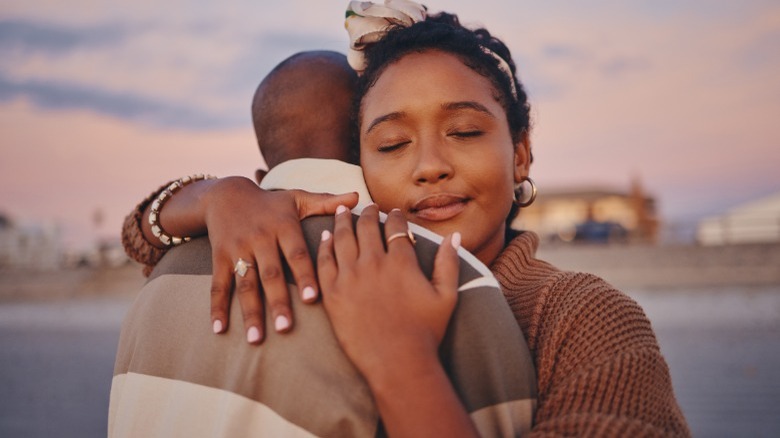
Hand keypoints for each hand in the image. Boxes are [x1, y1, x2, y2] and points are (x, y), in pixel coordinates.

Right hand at [205, 176, 357, 343]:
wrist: (225, 194)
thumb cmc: (271, 202)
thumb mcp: (297, 198)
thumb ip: (327, 202)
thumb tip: (358, 197)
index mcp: (283, 227)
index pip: (296, 254)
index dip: (304, 275)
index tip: (313, 298)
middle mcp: (260, 239)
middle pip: (270, 274)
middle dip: (278, 302)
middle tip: (285, 328)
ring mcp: (238, 250)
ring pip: (245, 284)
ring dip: (250, 313)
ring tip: (256, 340)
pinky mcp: (220, 258)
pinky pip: (218, 285)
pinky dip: (217, 308)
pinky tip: (219, 330)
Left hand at [316, 204, 460, 381]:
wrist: (398, 363)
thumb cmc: (426, 332)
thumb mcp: (446, 296)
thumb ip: (449, 262)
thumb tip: (453, 236)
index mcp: (401, 261)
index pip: (396, 227)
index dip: (395, 216)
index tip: (393, 212)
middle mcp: (373, 262)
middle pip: (366, 227)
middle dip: (367, 213)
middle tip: (366, 206)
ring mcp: (350, 277)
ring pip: (342, 238)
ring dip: (342, 221)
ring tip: (341, 211)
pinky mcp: (332, 293)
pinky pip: (324, 261)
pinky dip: (324, 245)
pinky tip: (325, 237)